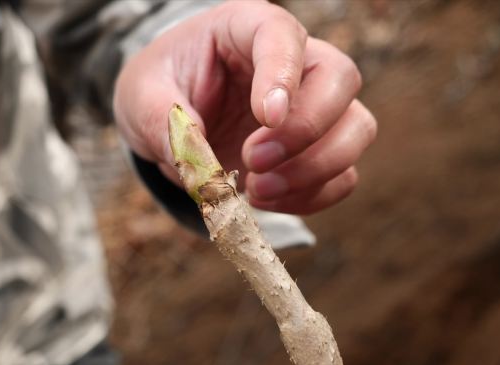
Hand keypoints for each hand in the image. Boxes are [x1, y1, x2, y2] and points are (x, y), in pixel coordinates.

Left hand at [114, 1, 375, 214]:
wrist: (172, 118)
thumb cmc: (161, 89)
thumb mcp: (141, 95)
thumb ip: (164, 119)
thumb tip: (198, 161)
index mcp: (246, 29)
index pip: (283, 34)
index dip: (283, 73)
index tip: (266, 117)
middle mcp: (295, 63)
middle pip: (341, 78)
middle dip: (306, 128)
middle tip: (253, 160)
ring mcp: (313, 107)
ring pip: (358, 128)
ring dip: (316, 169)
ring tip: (256, 190)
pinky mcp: (316, 151)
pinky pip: (344, 175)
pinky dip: (313, 196)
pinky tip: (266, 199)